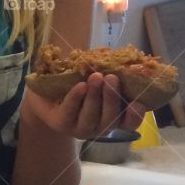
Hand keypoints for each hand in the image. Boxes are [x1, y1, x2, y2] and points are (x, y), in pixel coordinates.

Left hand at [23, 71, 144, 139]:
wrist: (45, 92)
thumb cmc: (77, 82)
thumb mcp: (95, 74)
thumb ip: (108, 69)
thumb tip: (116, 56)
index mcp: (113, 115)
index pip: (129, 122)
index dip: (135, 116)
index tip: (139, 103)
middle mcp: (99, 125)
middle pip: (110, 119)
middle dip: (112, 98)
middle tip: (111, 78)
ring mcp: (80, 128)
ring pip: (91, 117)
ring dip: (95, 97)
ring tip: (96, 77)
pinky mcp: (61, 124)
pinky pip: (70, 112)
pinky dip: (76, 98)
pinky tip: (80, 86)